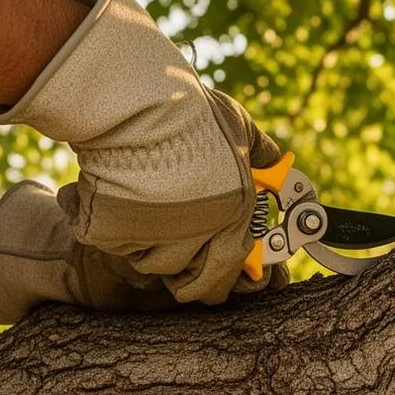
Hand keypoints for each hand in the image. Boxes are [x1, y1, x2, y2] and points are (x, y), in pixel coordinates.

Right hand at [0, 0, 289, 303]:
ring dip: (161, 250)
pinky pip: (122, 249)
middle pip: (203, 290)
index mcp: (235, 220)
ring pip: (159, 269)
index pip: (245, 278)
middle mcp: (199, 241)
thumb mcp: (243, 131)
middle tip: (195, 251)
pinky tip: (127, 202)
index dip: (245, 278)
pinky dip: (124, 233)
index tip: (244, 272)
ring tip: (158, 212)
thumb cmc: (194, 115)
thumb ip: (262, 157)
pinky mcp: (116, 238)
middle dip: (203, 278)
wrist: (140, 103)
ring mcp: (155, 244)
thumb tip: (278, 167)